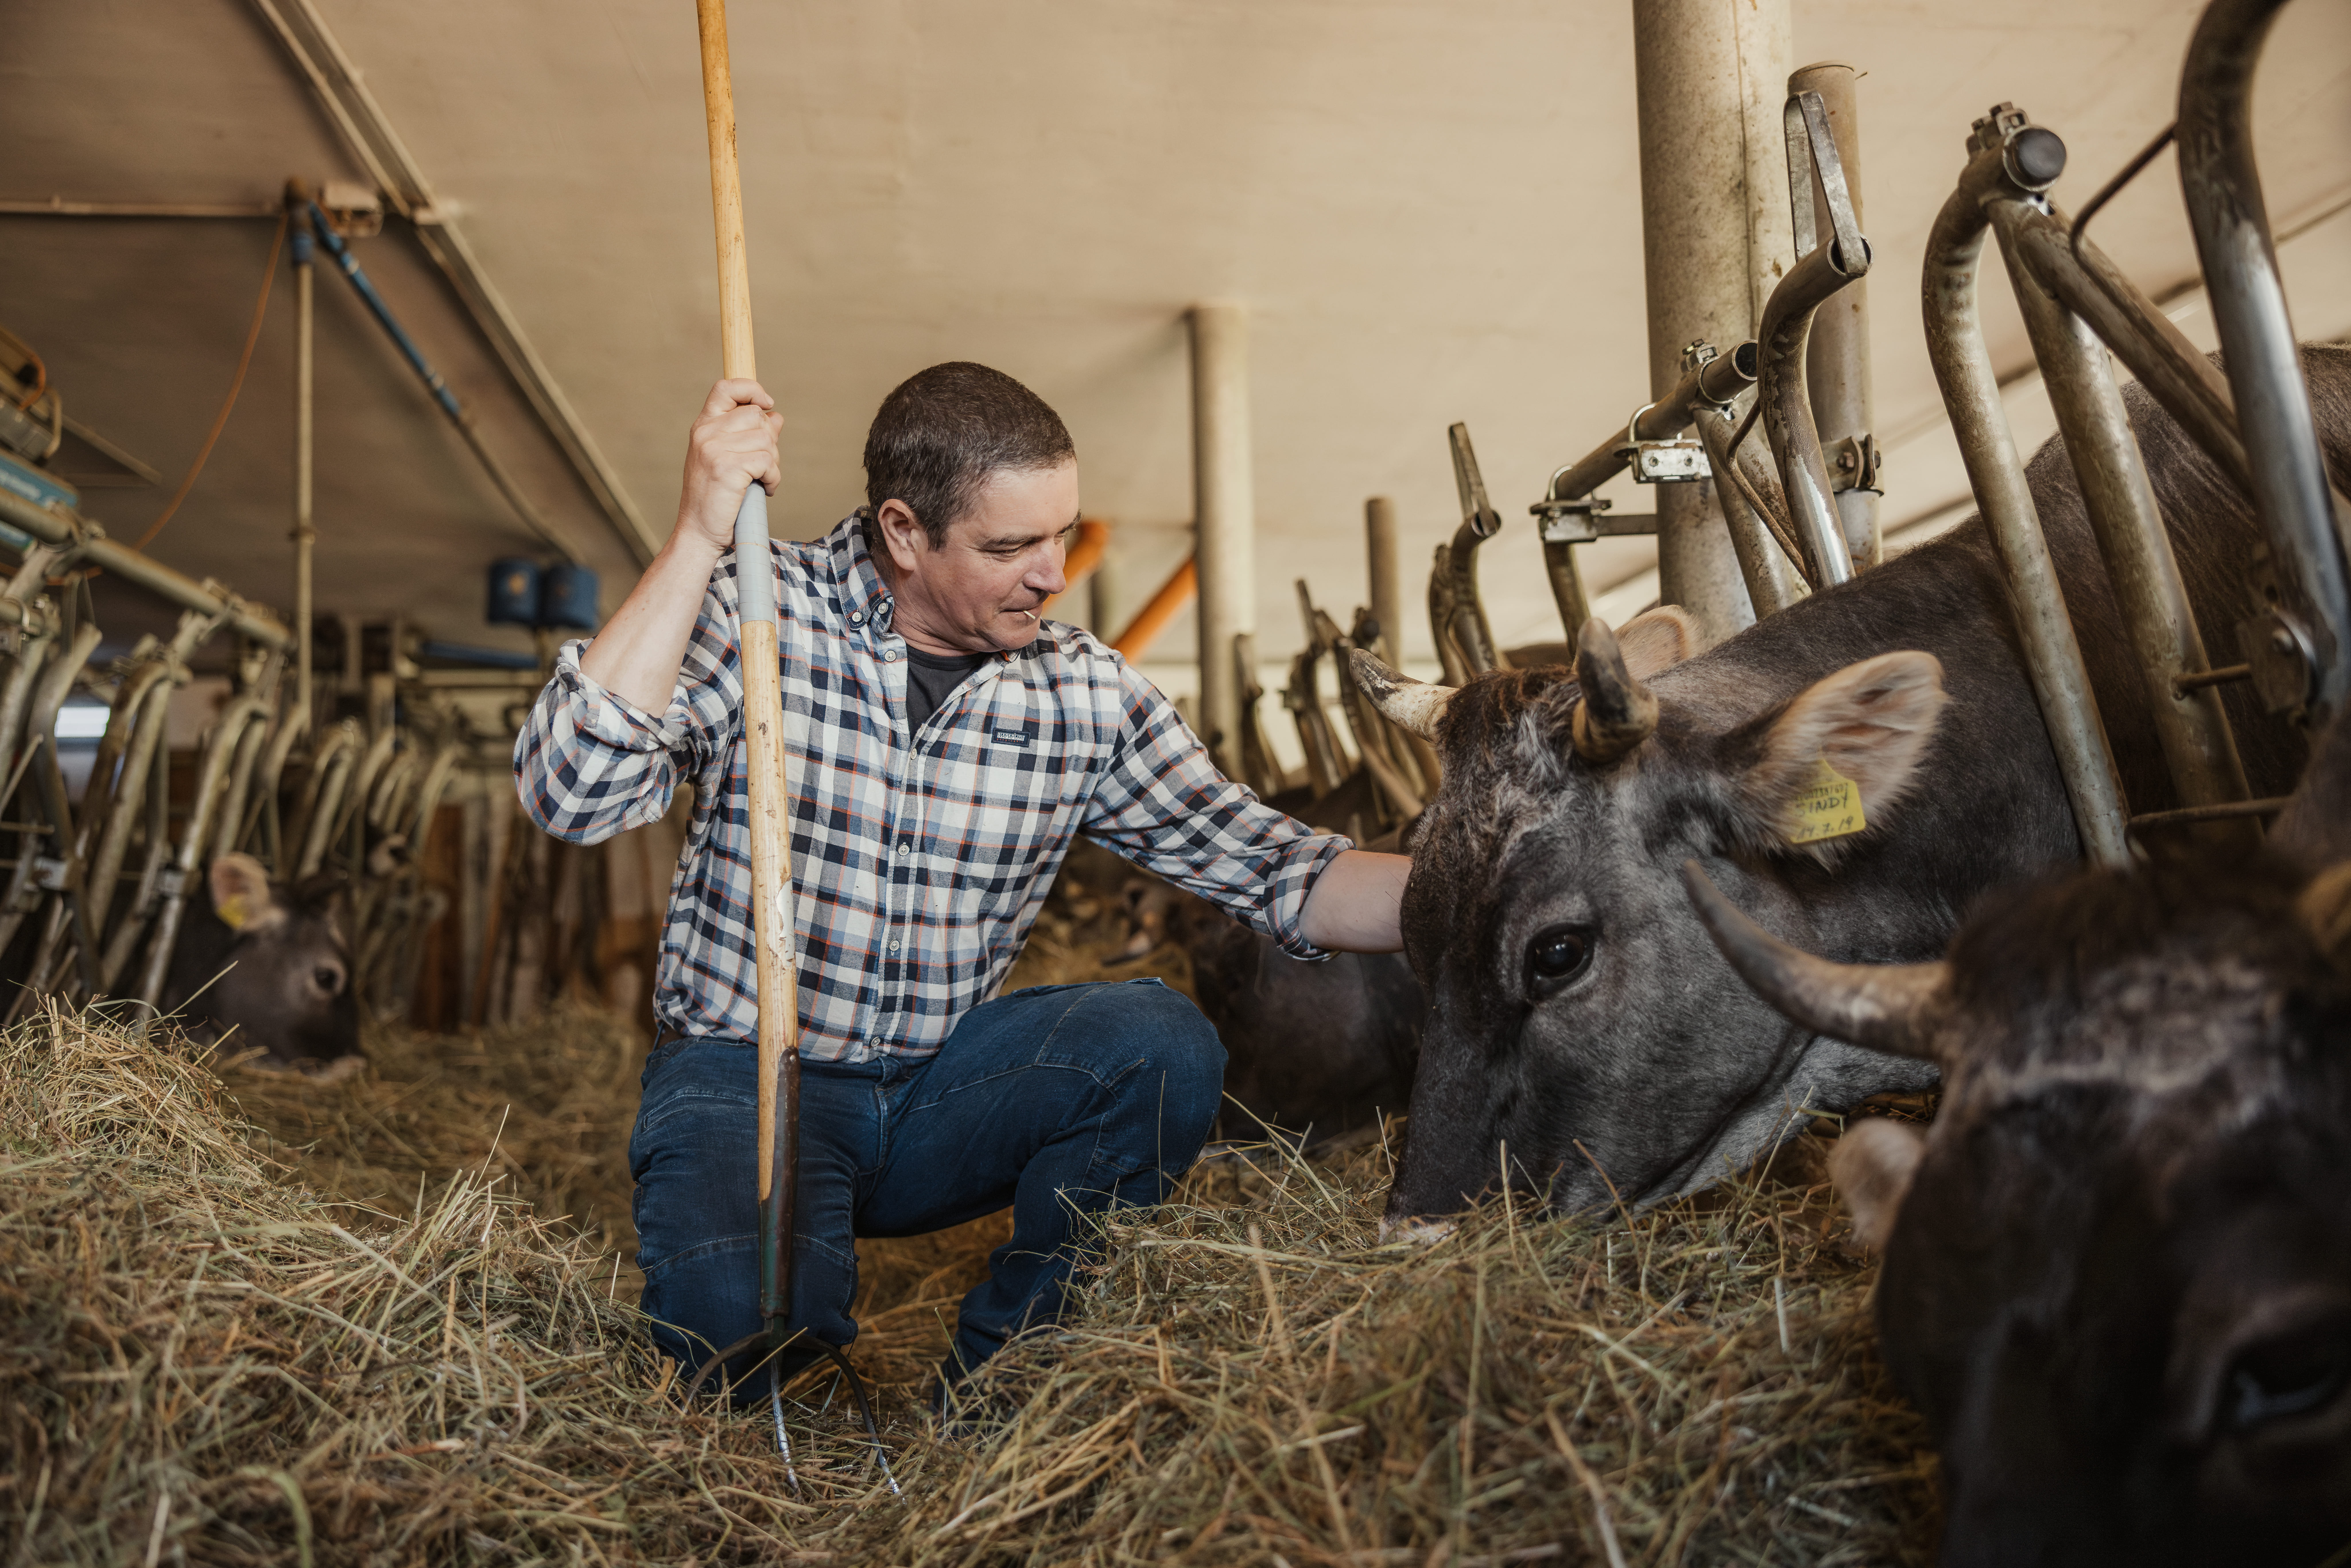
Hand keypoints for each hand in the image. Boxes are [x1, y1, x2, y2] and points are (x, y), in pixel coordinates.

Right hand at [674, 379, 782, 556]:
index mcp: (703, 426)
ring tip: (760, 480)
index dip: (751, 389)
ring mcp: (715, 449)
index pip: (726, 387)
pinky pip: (767, 461)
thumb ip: (749, 435)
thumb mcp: (728, 459)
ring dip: (773, 463)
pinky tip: (764, 489)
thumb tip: (775, 415)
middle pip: (756, 415)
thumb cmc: (716, 498)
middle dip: (769, 440)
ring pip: (766, 439)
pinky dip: (773, 478)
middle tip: (762, 466)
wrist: (699, 532)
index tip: (766, 403)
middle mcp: (706, 433)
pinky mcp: (727, 468)